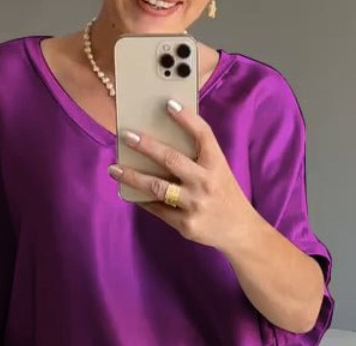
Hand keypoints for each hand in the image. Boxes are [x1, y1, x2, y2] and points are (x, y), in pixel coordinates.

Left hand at [108, 100, 257, 251]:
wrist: (240, 230)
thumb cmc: (224, 194)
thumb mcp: (219, 170)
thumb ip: (198, 157)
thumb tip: (162, 140)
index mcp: (216, 164)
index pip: (202, 135)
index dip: (186, 118)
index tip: (168, 104)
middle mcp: (206, 182)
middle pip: (172, 159)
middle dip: (147, 146)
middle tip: (127, 136)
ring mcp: (195, 204)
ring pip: (158, 187)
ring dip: (133, 176)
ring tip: (115, 168)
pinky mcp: (186, 224)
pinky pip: (158, 210)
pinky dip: (142, 200)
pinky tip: (128, 191)